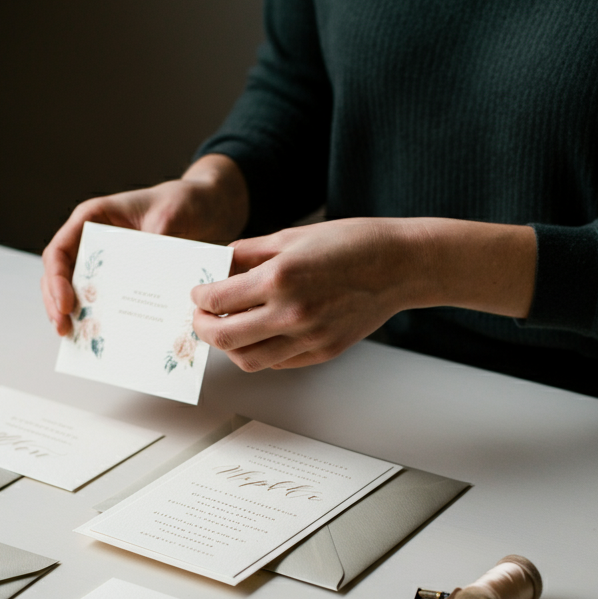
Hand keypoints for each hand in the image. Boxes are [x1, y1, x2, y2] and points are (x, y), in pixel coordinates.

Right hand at [40, 154, 247, 334]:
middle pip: (60, 275)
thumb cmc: (183, 202)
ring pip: (77, 290)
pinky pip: (105, 299)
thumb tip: (145, 274)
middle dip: (56, 304)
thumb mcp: (171, 216)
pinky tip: (102, 337)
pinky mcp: (123, 277)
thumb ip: (155, 240)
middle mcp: (93, 240)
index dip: (55, 279)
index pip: (59, 251)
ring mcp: (106, 260)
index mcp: (94, 218)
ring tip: (74, 338)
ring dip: (73, 315)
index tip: (65, 305)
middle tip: (64, 331)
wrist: (206, 209)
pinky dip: (100, 317)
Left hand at [191, 217, 536, 370]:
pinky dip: (260, 352)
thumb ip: (249, 253)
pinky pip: (277, 363)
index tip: (198, 293)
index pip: (218, 299)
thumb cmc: (352, 243)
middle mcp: (290, 312)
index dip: (200, 297)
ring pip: (248, 359)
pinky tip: (260, 334)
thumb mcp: (293, 236)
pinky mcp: (322, 352)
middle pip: (225, 337)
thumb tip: (217, 266)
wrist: (399, 265)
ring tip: (229, 328)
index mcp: (279, 277)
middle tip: (202, 317)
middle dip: (204, 327)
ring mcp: (308, 338)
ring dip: (230, 347)